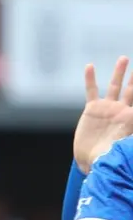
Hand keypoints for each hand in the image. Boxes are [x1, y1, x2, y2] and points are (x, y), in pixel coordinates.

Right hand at [74, 56, 132, 172]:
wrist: (94, 160)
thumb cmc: (113, 154)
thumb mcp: (129, 140)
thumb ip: (131, 128)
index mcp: (132, 117)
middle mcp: (121, 110)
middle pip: (131, 89)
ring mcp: (107, 108)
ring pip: (114, 86)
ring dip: (119, 72)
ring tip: (124, 59)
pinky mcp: (92, 109)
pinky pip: (91, 90)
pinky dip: (90, 79)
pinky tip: (90, 66)